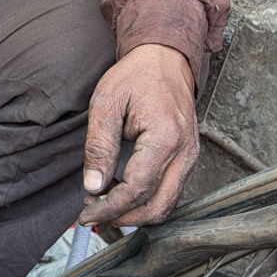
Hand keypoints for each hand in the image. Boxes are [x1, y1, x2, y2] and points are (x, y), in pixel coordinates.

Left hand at [80, 42, 197, 228]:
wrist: (164, 58)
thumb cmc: (136, 75)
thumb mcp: (106, 104)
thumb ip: (99, 147)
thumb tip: (93, 186)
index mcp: (165, 137)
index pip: (137, 189)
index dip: (110, 208)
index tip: (87, 214)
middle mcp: (184, 151)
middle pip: (157, 206)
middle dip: (122, 217)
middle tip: (93, 213)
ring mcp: (190, 156)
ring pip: (166, 204)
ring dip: (135, 213)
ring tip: (105, 204)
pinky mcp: (187, 158)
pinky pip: (170, 191)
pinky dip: (146, 200)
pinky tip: (122, 193)